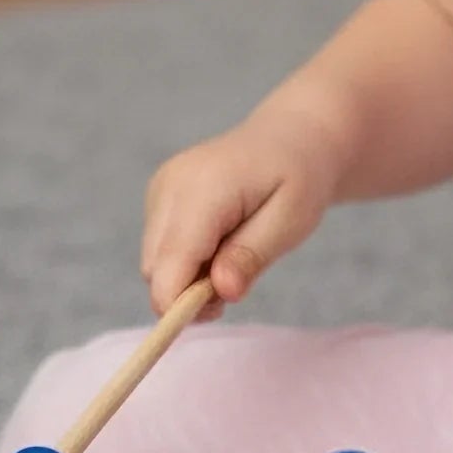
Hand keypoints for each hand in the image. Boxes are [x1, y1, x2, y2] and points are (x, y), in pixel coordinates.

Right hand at [141, 105, 343, 317]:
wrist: (290, 137)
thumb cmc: (298, 179)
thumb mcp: (291, 221)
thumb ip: (252, 256)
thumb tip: (221, 291)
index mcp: (205, 188)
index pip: (172, 260)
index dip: (179, 303)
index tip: (214, 314)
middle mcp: (172, 184)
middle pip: (155, 268)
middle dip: (186, 293)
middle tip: (234, 289)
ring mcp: (160, 186)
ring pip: (153, 261)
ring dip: (185, 278)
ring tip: (232, 264)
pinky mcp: (159, 193)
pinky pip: (158, 246)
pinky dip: (183, 260)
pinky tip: (218, 245)